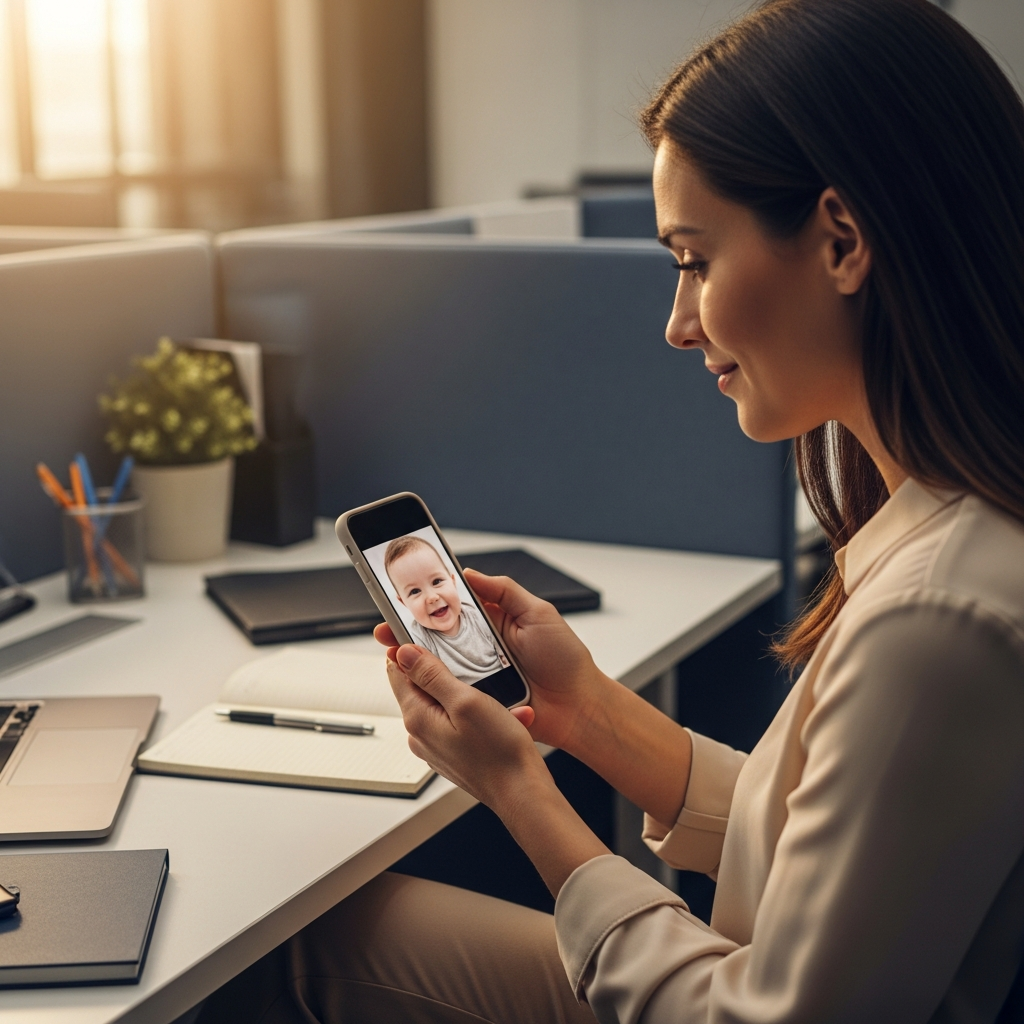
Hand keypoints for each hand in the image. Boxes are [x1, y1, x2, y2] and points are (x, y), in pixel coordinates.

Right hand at [373, 570, 609, 752]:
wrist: (578, 707)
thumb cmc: (566, 660)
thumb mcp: (539, 614)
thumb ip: (505, 591)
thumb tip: (471, 573)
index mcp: (494, 621)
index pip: (455, 607)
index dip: (429, 602)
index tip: (403, 597)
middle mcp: (483, 646)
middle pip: (438, 636)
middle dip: (410, 631)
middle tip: (387, 628)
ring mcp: (479, 673)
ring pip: (439, 664)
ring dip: (415, 659)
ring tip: (393, 651)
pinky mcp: (479, 698)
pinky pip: (452, 691)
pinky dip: (434, 686)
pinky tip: (416, 679)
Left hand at [385, 644, 550, 809]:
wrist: (522, 792)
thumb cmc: (499, 751)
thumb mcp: (466, 701)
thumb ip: (431, 675)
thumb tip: (403, 652)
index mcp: (417, 719)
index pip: (397, 671)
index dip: (409, 648)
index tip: (427, 634)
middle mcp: (420, 735)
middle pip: (421, 686)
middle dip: (446, 670)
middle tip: (473, 663)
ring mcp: (436, 747)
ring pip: (444, 703)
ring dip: (467, 693)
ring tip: (496, 697)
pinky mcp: (453, 753)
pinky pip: (458, 722)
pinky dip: (477, 714)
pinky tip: (502, 716)